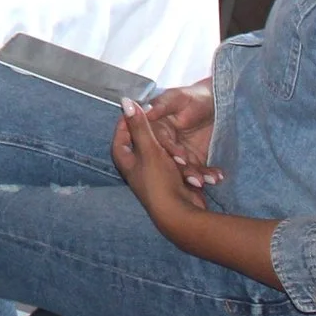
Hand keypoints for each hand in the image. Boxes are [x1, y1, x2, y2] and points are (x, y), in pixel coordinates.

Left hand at [112, 99, 208, 222]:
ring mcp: (153, 173)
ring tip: (182, 151)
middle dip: (160, 135)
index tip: (144, 106)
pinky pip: (177, 165)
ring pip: (165, 152)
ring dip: (176, 152)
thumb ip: (139, 125)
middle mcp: (135, 165)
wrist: (179, 214)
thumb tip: (125, 101)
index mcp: (124, 157)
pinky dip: (185, 165)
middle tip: (167, 121)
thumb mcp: (149, 149)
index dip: (131, 117)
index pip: (122, 130)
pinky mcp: (170, 179)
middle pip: (145, 139)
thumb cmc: (159, 181)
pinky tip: (193, 162)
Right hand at [146, 82, 221, 188]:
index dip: (170, 150)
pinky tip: (217, 177)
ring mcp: (180, 152)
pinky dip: (208, 175)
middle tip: (196, 180)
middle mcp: (166, 143)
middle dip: (184, 171)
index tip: (180, 159)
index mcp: (157, 128)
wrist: (215, 103)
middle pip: (171, 159)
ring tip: (207, 181)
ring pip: (185, 168)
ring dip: (195, 176)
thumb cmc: (194, 97)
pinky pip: (199, 170)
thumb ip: (162, 106)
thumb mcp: (177, 98)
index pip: (160, 141)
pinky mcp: (194, 159)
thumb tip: (143, 111)